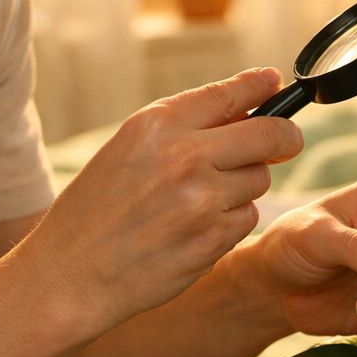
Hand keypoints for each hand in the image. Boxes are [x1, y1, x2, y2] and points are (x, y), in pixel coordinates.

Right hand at [18, 68, 302, 335]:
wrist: (70, 273)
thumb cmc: (97, 210)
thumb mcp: (128, 149)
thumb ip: (184, 128)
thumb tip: (251, 107)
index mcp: (156, 124)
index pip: (229, 94)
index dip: (260, 86)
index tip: (275, 83)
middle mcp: (183, 156)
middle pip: (269, 135)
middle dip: (284, 137)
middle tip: (286, 143)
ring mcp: (202, 199)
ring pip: (260, 179)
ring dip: (243, 186)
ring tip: (200, 200)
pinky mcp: (213, 238)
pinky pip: (247, 217)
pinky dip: (231, 222)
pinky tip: (194, 230)